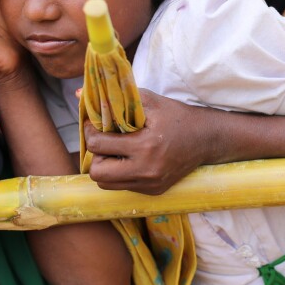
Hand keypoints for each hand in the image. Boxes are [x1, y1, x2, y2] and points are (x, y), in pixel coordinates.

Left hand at [83, 88, 211, 192]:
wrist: (207, 139)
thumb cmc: (177, 116)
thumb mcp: (149, 101)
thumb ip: (116, 96)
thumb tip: (77, 92)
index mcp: (145, 145)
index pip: (98, 145)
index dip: (91, 132)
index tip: (96, 124)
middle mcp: (147, 170)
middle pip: (97, 173)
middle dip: (96, 156)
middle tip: (106, 143)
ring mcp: (150, 184)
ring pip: (107, 184)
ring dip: (106, 167)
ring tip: (117, 152)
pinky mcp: (154, 192)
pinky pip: (123, 187)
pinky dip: (121, 174)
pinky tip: (131, 160)